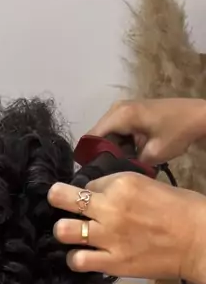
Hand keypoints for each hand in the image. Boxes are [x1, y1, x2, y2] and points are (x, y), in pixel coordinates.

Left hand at [48, 173, 205, 283]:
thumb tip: (99, 194)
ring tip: (72, 235)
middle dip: (58, 200)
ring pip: (63, 230)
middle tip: (62, 206)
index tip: (92, 199)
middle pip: (62, 198)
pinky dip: (76, 259)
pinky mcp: (112, 262)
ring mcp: (108, 236)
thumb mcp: (149, 185)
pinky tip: (83, 256)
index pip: (86, 184)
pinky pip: (77, 261)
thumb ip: (121, 189)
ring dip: (64, 232)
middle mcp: (109, 207)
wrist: (200, 240)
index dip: (87, 192)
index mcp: (122, 183)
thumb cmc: (182, 209)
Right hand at [91, 98, 205, 164]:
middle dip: (99, 154)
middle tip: (105, 175)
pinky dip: (118, 144)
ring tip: (116, 167)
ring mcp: (123, 109)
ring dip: (110, 150)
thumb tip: (113, 173)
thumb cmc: (177, 132)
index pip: (92, 137)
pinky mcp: (130, 113)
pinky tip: (125, 157)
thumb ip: (129, 164)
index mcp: (120, 115)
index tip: (92, 175)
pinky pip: (116, 130)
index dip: (89, 157)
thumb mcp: (153, 154)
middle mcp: (117, 109)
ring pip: (106, 134)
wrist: (198, 116)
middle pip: (97, 135)